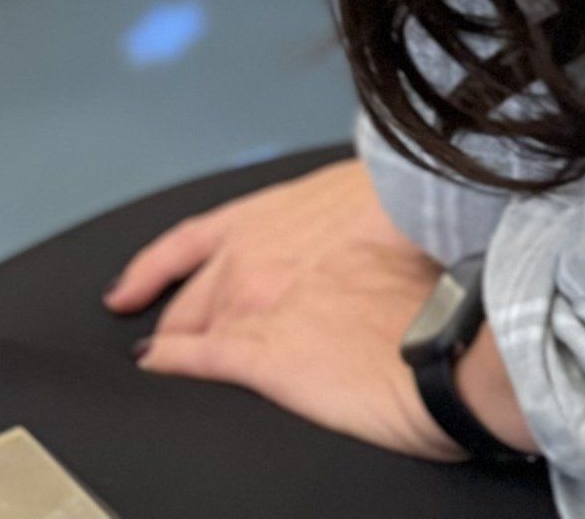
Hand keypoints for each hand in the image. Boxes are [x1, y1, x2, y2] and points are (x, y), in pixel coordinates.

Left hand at [104, 158, 463, 458]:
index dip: (158, 262)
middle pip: (190, 289)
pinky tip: (159, 370)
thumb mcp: (377, 214)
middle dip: (175, 311)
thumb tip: (338, 242)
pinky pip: (194, 360)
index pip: (197, 237)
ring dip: (172, 340)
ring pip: (187, 324)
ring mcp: (253, 305)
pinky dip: (169, 365)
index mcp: (284, 215)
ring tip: (164, 357)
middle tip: (166, 332)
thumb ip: (337, 225)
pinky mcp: (257, 356)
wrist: (449, 326)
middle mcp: (258, 253)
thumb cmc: (433, 265)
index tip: (135, 281)